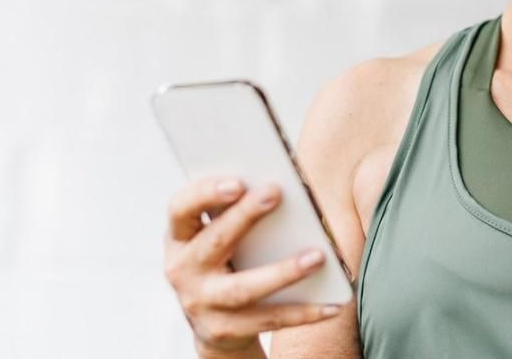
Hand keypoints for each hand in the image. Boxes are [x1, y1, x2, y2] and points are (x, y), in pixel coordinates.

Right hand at [163, 177, 346, 355]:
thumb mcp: (216, 236)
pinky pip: (268, 319)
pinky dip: (303, 312)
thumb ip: (234, 212)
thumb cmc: (225, 262)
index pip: (180, 209)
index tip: (237, 181)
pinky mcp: (225, 330)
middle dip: (244, 216)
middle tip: (275, 193)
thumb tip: (281, 187)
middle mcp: (183, 271)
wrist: (215, 325)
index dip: (204, 194)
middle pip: (214, 241)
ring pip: (243, 288)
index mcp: (180, 238)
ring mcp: (201, 304)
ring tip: (317, 257)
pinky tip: (331, 304)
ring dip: (283, 271)